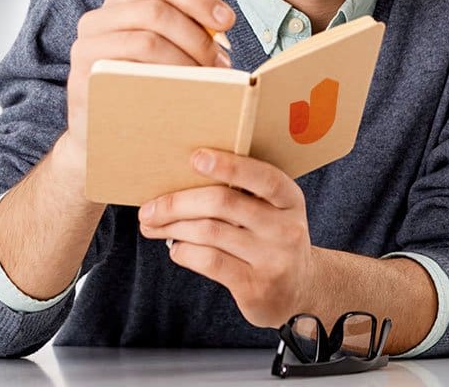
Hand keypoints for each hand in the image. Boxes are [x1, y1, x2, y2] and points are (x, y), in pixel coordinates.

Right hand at [60, 0, 235, 177]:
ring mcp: (86, 48)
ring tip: (205, 82)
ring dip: (185, 61)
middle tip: (219, 65)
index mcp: (121, 5)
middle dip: (196, 36)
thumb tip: (223, 31)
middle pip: (156, 10)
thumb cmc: (145, 91)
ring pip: (147, 40)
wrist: (104, 136)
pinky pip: (129, 72)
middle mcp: (98, 20)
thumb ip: (187, 34)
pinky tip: (180, 96)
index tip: (228, 22)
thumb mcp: (167, 55)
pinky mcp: (82, 79)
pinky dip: (163, 81)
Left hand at [137, 149, 316, 329]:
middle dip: (178, 203)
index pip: (262, 177)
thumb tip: (181, 181)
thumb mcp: (274, 213)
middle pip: (223, 203)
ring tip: (153, 227)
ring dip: (172, 227)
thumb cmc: (272, 240)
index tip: (195, 158)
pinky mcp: (255, 286)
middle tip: (149, 208)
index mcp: (290, 199)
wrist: (299, 291)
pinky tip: (176, 249)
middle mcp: (286, 228)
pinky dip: (184, 252)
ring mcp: (272, 259)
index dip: (229, 166)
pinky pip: (209, 261)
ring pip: (209, 232)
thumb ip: (244, 196)